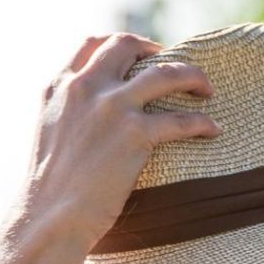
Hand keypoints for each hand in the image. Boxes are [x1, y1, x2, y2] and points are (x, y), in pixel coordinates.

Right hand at [14, 31, 222, 252]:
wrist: (51, 218)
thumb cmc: (50, 196)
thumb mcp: (50, 139)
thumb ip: (69, 119)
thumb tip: (87, 129)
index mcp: (60, 87)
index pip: (93, 45)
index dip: (121, 46)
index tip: (141, 55)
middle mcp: (86, 87)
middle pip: (127, 46)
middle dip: (157, 50)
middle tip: (177, 68)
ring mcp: (112, 107)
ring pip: (164, 73)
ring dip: (192, 75)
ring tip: (208, 89)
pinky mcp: (135, 134)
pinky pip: (181, 120)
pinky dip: (202, 123)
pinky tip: (213, 130)